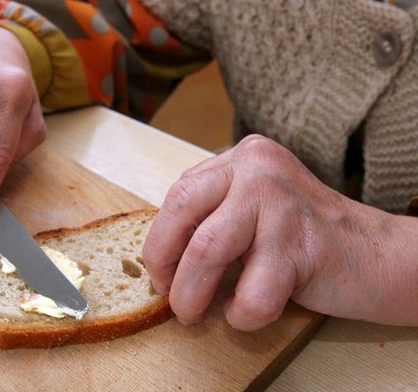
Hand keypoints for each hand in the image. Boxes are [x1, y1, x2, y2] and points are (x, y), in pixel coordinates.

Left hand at [142, 135, 417, 329]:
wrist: (376, 254)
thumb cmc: (302, 237)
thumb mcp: (252, 208)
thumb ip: (211, 215)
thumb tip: (160, 256)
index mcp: (243, 157)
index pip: (179, 194)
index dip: (160, 240)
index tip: (162, 273)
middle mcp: (259, 169)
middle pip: (182, 210)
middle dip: (163, 262)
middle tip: (172, 297)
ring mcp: (281, 203)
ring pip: (207, 251)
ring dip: (191, 296)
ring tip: (196, 314)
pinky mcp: (304, 245)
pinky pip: (250, 293)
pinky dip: (240, 314)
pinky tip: (249, 310)